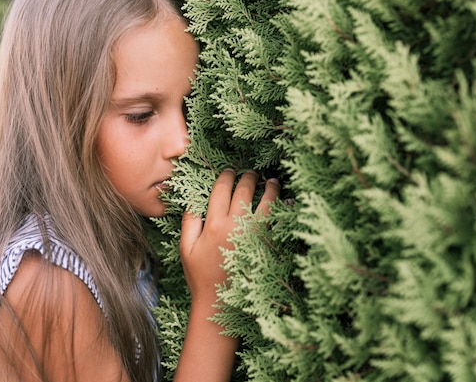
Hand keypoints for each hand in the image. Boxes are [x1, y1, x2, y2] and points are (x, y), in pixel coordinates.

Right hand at [179, 169, 279, 304]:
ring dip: (270, 188)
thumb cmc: (201, 278)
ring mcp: (255, 236)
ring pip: (267, 202)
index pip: (222, 189)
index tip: (229, 171)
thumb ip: (189, 223)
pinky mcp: (268, 246)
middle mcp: (236, 226)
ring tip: (272, 181)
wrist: (220, 304)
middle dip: (248, 177)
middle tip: (250, 173)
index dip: (226, 176)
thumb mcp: (187, 249)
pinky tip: (289, 202)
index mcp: (214, 224)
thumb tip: (192, 201)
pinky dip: (285, 211)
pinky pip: (279, 223)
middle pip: (245, 191)